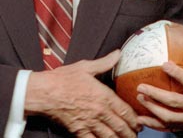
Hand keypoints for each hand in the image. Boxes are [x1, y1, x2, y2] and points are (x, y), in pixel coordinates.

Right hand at [25, 50, 141, 137]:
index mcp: (103, 96)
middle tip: (135, 134)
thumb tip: (118, 53)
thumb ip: (104, 63)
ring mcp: (89, 122)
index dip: (134, 119)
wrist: (44, 92)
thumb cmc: (63, 79)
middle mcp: (99, 111)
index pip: (125, 111)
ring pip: (110, 137)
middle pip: (120, 126)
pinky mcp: (78, 130)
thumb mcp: (85, 67)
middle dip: (130, 132)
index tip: (138, 122)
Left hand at [135, 37, 182, 136]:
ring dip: (153, 109)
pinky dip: (154, 125)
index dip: (177, 73)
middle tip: (141, 86)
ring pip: (170, 117)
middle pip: (175, 102)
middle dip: (156, 95)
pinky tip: (141, 119)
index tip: (164, 64)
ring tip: (139, 99)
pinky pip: (169, 128)